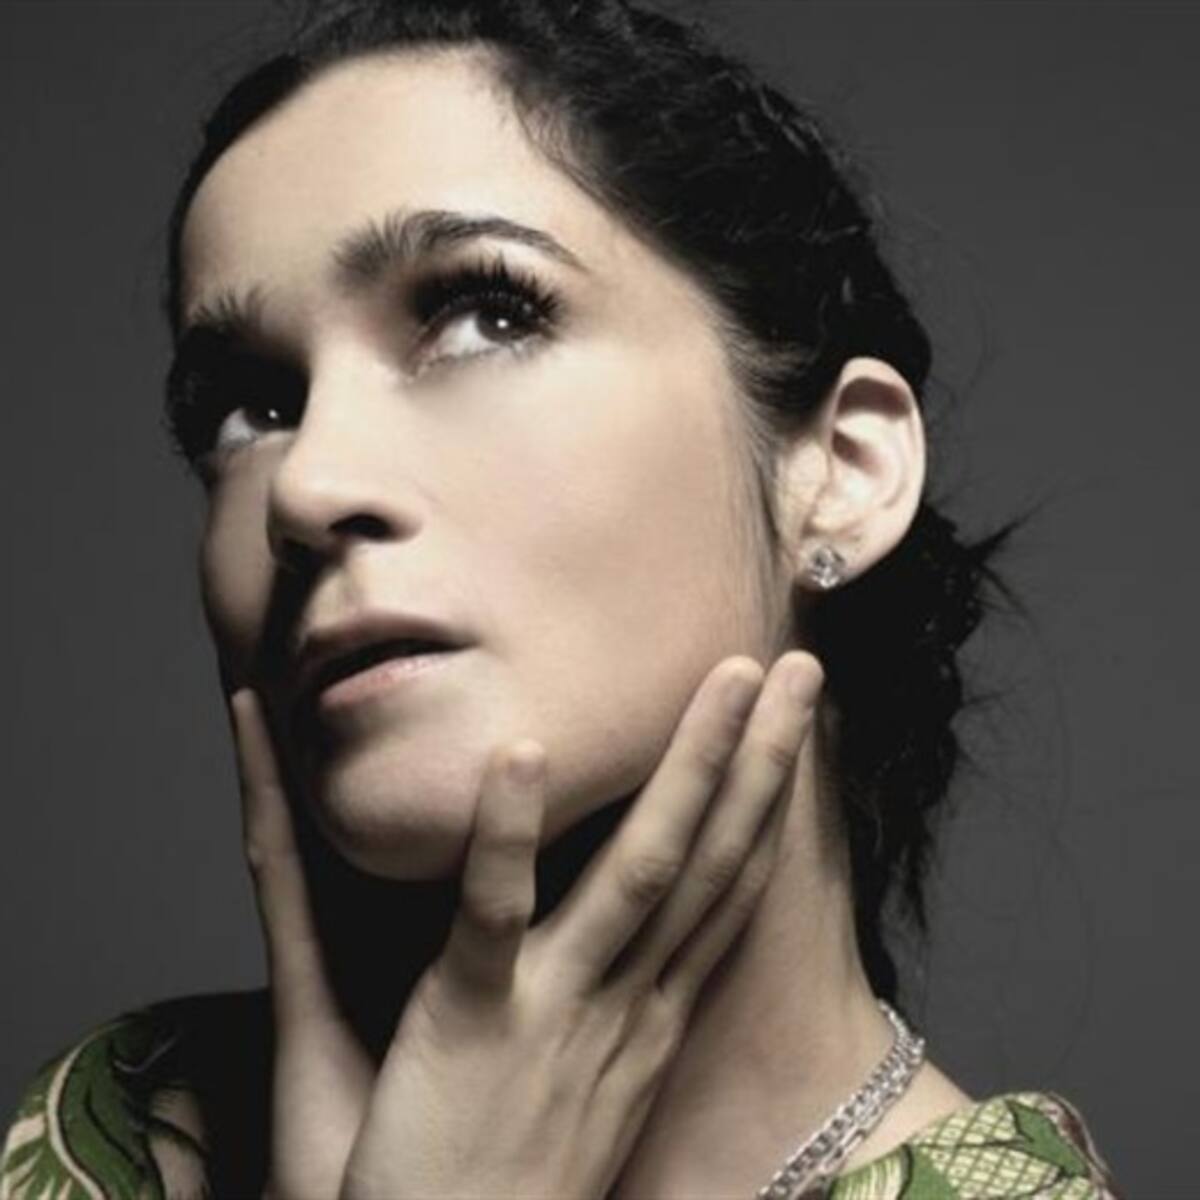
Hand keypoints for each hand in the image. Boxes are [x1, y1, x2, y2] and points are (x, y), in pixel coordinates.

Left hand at [228, 649, 823, 1199]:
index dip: (768, 813)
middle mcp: (627, 1009)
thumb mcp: (579, 1104)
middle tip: (804, 671)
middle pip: (715, 864)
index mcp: (648, 1022)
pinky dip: (510, 830)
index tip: (795, 739)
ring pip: (643, 868)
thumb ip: (603, 1023)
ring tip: (729, 675)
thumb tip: (628, 965)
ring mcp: (559, 1011)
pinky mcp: (469, 1020)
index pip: (728, 897)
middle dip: (765, 762)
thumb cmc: (499, 1192)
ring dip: (692, 766)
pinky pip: (495, 911)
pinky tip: (524, 749)